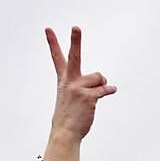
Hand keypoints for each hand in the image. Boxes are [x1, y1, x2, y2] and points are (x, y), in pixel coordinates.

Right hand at [43, 27, 116, 160]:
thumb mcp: (70, 98)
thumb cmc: (69, 117)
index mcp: (63, 80)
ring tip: (94, 96)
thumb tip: (108, 86)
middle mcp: (69, 81)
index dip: (53, 43)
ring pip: (99, 77)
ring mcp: (78, 88)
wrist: (65, 133)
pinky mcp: (89, 97)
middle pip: (74, 56)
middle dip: (75, 40)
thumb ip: (84, 87)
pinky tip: (111, 91)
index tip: (48, 29)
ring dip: (101, 84)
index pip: (57, 58)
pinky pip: (105, 89)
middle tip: (76, 27)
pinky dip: (108, 90)